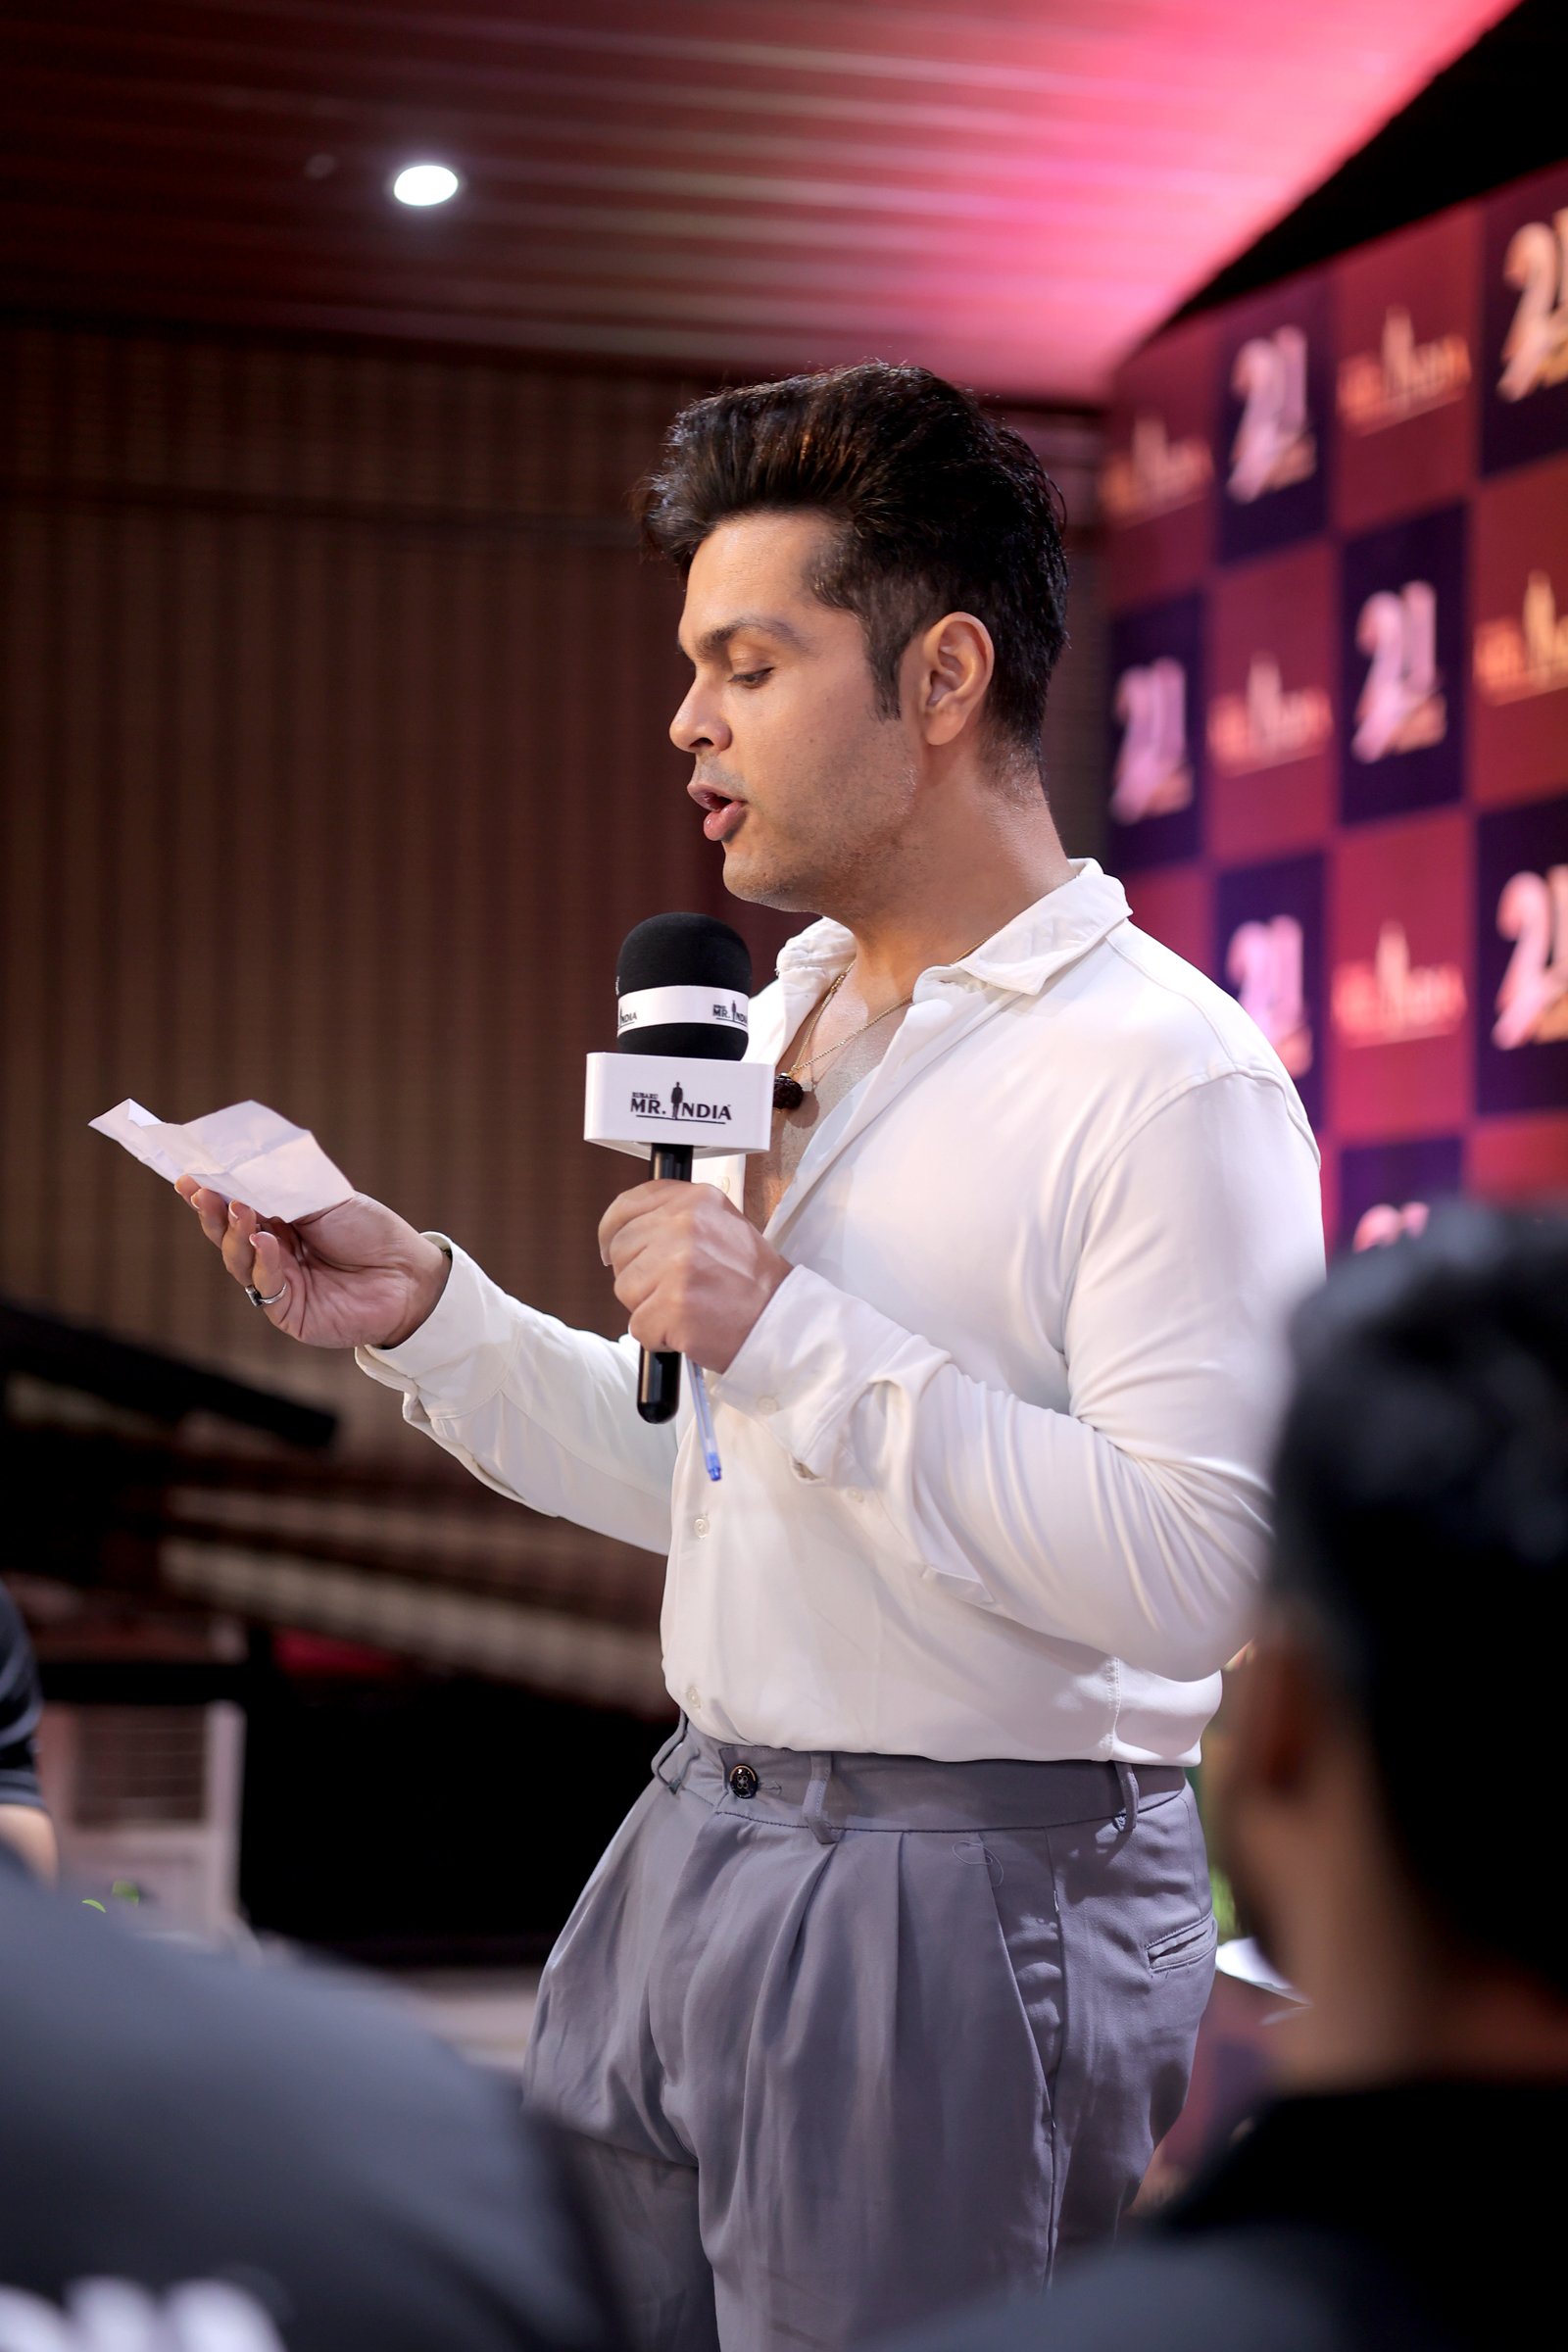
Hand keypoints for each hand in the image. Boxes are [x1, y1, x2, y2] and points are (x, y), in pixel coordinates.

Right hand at [176, 1178, 450, 1350]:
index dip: (211, 1192)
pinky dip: (263, 1261)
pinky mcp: (288, 1312)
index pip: (235, 1205)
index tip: (189, 1175)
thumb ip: (284, 1189)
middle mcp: (272, 1252)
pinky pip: (265, 1286)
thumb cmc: (370, 1233)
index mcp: (278, 1220)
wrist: (408, 1275)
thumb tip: (241, 1171)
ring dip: (233, 1233)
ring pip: (238, 1259)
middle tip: (202, 1190)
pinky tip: (265, 1240)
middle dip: (212, 1211)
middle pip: (227, 1233)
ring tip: (237, 1209)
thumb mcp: (326, 1199)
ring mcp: (277, 1283)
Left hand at [598, 1181, 790, 1372]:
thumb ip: (677, 1219)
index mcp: (695, 1201)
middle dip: (638, 1276)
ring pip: (625, 1289)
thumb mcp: (721, 1226)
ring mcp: (677, 1265)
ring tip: (687, 1307)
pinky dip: (658, 1336)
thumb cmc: (752, 1283)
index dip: (612, 1229)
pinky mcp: (673, 1306)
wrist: (781, 1322)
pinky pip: (638, 1326)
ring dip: (648, 1307)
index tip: (609, 1247)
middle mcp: (684, 1226)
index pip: (629, 1204)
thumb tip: (627, 1229)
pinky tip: (687, 1329)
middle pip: (622, 1250)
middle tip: (672, 1289)